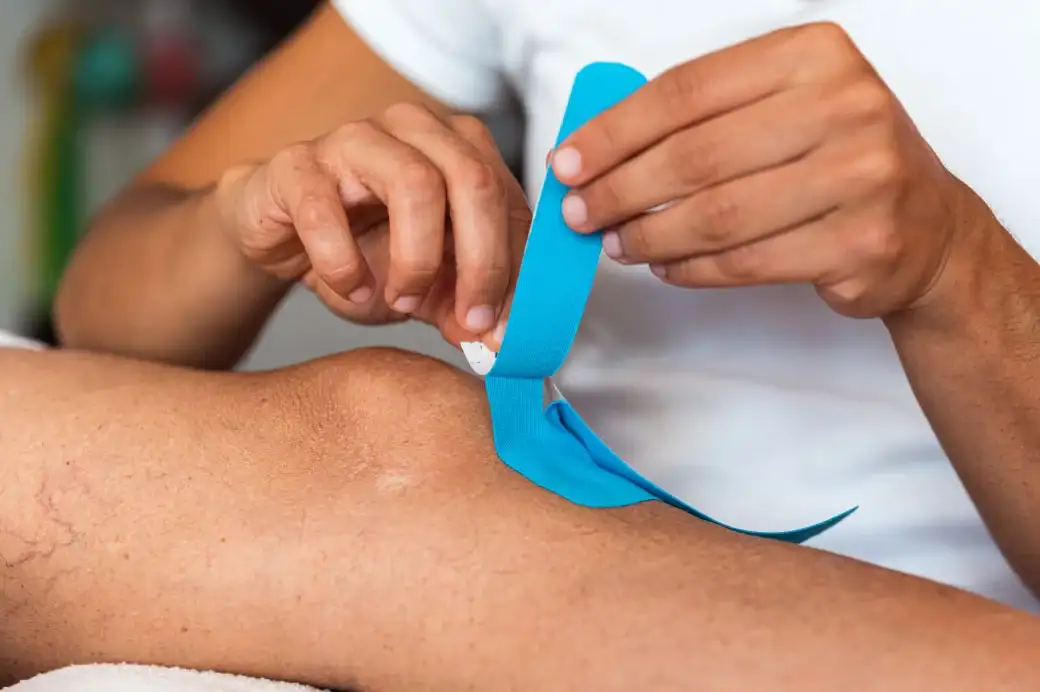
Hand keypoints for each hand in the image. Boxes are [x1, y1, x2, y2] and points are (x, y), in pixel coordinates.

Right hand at [214, 105, 528, 346]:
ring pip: (414, 182)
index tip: (507, 328)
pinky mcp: (297, 164)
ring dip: (418, 259)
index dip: (517, 270)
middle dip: (483, 262)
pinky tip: (353, 290)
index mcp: (460, 148)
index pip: (511, 203)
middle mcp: (415, 129)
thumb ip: (467, 304)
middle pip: (474, 181)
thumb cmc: (362, 246)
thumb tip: (501, 340)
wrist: (281, 233)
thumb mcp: (431, 282)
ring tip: (404, 301)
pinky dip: (344, 264)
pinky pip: (327, 211)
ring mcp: (355, 139)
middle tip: (471, 320)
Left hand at [551, 22, 981, 318]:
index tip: (567, 162)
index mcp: (814, 55)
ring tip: (617, 243)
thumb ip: (704, 116)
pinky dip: (691, 269)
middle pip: (695, 156)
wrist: (929, 228)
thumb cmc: (837, 160)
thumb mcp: (785, 107)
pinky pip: (747, 262)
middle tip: (579, 213)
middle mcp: (846, 106)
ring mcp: (862, 177)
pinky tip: (664, 266)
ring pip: (718, 215)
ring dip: (650, 236)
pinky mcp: (861, 243)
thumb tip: (598, 150)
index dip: (614, 132)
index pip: (687, 91)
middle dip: (620, 190)